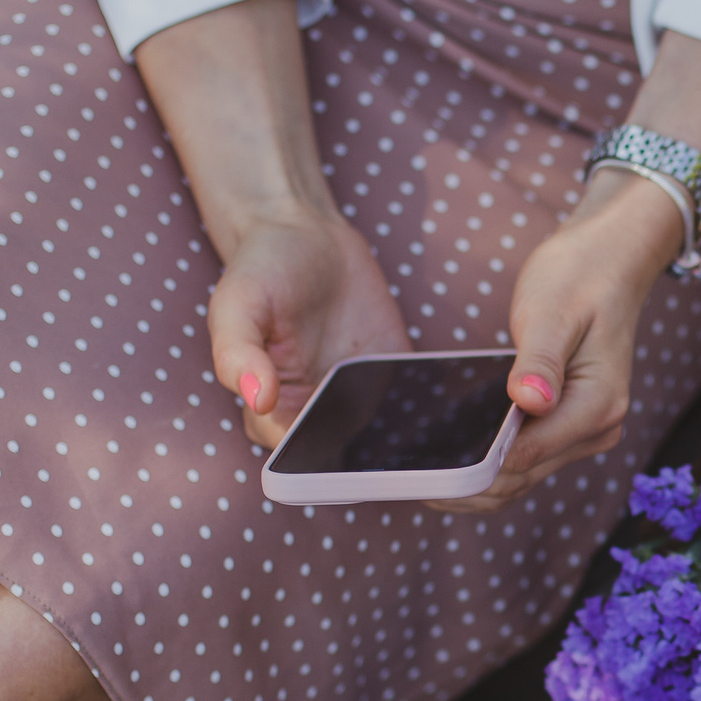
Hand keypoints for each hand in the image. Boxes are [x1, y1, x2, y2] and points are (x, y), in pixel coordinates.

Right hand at [131, 0, 412, 447]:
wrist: (308, 234)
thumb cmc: (262, 268)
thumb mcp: (238, 301)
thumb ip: (237, 350)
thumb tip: (257, 399)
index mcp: (271, 409)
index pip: (297, 459)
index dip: (323, 466)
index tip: (355, 460)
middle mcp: (314, 414)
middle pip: (348, 460)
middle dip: (377, 465)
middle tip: (416, 461)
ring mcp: (356, 399)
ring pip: (386, 444)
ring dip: (413, 447)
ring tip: (448, 442)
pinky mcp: (391, 377)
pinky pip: (414, 406)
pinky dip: (435, 414)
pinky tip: (463, 412)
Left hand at [429, 170, 685, 512]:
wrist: (608, 261)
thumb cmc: (580, 277)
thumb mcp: (552, 312)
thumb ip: (540, 360)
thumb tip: (529, 403)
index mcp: (598, 405)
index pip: (527, 455)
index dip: (476, 465)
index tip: (425, 469)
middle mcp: (598, 428)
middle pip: (522, 476)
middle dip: (469, 484)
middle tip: (407, 481)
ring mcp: (584, 431)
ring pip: (522, 477)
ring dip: (475, 483)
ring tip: (420, 480)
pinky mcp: (567, 425)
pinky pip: (525, 459)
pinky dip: (489, 465)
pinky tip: (450, 461)